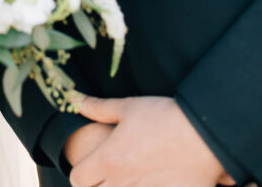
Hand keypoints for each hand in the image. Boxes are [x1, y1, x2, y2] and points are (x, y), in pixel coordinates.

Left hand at [68, 95, 235, 186]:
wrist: (203, 135)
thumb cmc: (164, 117)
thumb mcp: (128, 106)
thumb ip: (99, 108)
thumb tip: (76, 100)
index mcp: (109, 159)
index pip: (78, 179)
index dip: (80, 173)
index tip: (89, 167)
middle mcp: (123, 182)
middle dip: (97, 185)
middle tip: (107, 175)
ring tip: (129, 178)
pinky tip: (152, 182)